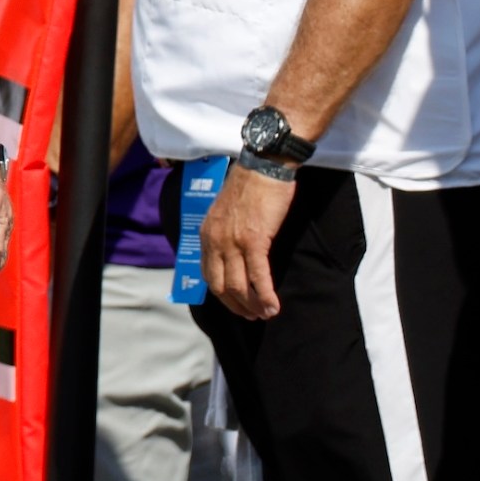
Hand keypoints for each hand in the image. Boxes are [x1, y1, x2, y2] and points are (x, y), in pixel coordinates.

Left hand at [202, 159, 292, 320]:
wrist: (264, 165)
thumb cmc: (250, 184)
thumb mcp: (225, 211)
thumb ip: (223, 232)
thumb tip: (232, 252)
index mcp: (206, 234)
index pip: (208, 275)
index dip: (222, 295)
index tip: (235, 303)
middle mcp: (215, 241)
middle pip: (221, 286)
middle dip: (236, 306)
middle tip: (251, 315)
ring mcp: (233, 242)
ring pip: (239, 286)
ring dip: (253, 305)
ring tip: (265, 314)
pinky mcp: (255, 241)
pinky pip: (258, 277)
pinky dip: (265, 295)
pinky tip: (273, 306)